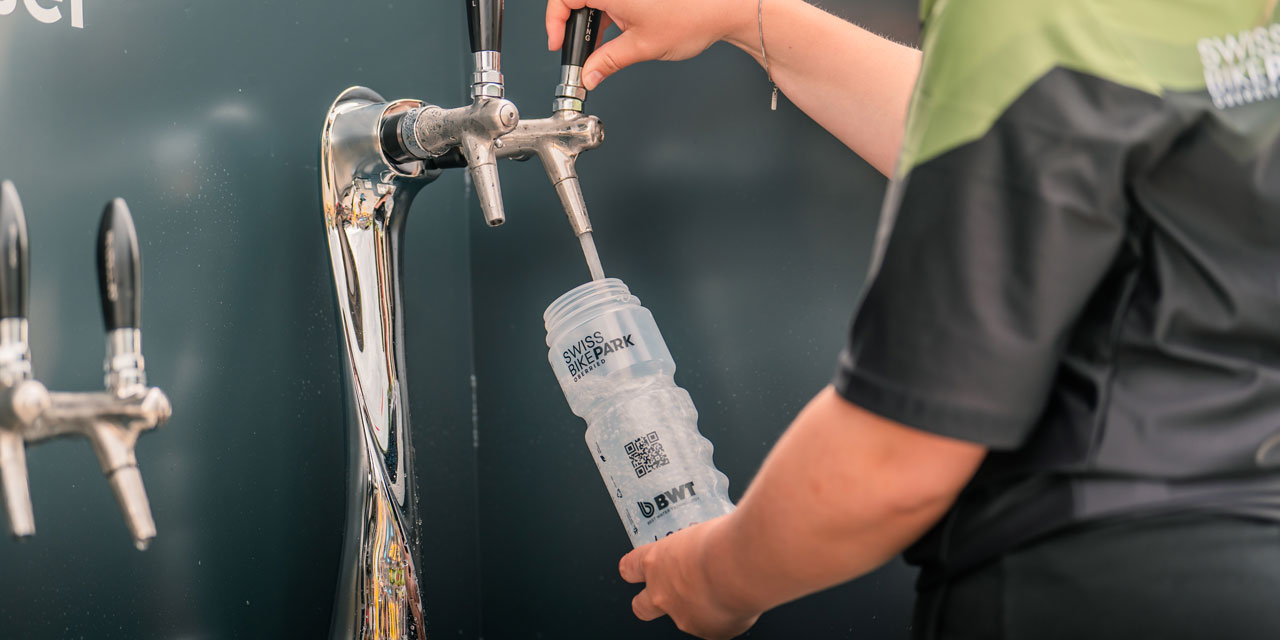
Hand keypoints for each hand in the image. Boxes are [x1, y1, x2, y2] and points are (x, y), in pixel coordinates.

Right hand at [545, 0, 759, 89]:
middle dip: (574, 24)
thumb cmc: (690, 17)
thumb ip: (607, 62)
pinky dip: (610, 12)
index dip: (555, 22)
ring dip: (594, 18)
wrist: (725, 6)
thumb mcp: (640, 47)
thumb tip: (589, 74)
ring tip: (602, 45)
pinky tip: (617, 32)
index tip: (558, 43)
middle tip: (578, 50)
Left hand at [619, 515, 760, 638]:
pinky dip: (724, 617)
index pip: (630, 568)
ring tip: (724, 589)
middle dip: (650, 603)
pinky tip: (737, 600)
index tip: (636, 569)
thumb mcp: (700, 533)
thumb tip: (703, 548)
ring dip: (698, 607)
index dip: (633, 570)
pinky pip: (714, 626)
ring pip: (684, 617)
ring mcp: (683, 616)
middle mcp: (662, 592)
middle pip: (641, 607)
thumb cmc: (723, 542)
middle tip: (670, 593)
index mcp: (655, 561)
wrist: (743, 565)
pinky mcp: (708, 632)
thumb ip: (694, 548)